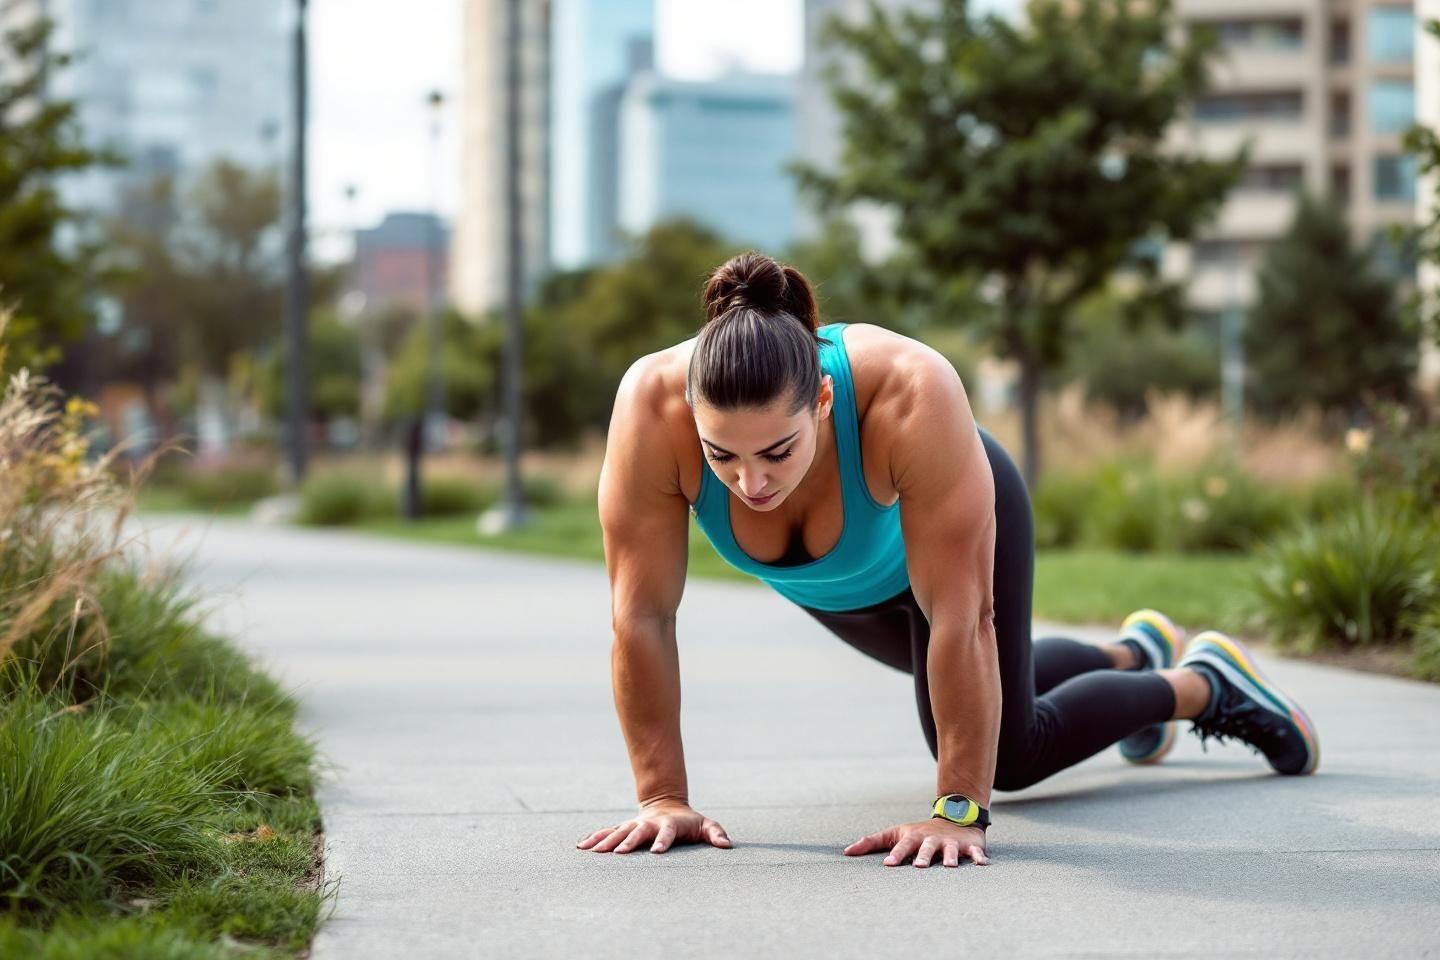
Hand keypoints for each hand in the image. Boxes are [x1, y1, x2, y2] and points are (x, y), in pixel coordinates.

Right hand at [576, 799, 732, 854]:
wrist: (667, 805)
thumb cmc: (689, 822)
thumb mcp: (705, 825)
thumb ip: (716, 833)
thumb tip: (726, 845)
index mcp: (669, 825)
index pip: (667, 833)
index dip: (663, 841)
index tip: (656, 853)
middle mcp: (649, 824)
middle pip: (637, 832)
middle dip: (628, 842)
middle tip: (618, 854)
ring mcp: (634, 825)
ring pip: (619, 832)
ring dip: (606, 841)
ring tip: (593, 852)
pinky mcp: (624, 828)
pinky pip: (607, 833)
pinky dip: (594, 838)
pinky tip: (581, 847)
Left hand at [844, 818, 988, 867]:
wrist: (954, 818)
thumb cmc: (918, 833)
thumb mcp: (895, 833)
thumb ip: (872, 842)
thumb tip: (846, 852)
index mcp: (914, 838)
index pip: (903, 846)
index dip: (896, 855)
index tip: (888, 865)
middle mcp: (932, 840)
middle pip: (927, 848)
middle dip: (924, 856)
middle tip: (920, 867)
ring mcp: (951, 843)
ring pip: (951, 851)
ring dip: (951, 858)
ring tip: (950, 866)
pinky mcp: (969, 846)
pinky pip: (975, 852)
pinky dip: (979, 857)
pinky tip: (982, 864)